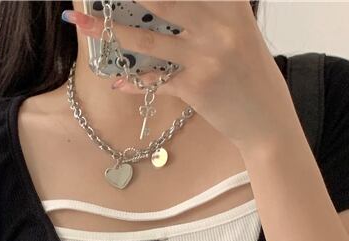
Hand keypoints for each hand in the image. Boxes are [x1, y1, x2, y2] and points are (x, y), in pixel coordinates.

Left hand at [65, 0, 291, 150]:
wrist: (267, 120)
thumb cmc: (250, 74)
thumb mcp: (240, 31)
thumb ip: (210, 11)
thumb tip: (161, 5)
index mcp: (231, 5)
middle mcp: (219, 27)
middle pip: (162, 1)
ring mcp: (206, 58)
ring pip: (148, 41)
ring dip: (109, 32)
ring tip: (81, 24)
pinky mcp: (196, 88)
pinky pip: (154, 80)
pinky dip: (132, 82)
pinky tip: (115, 79)